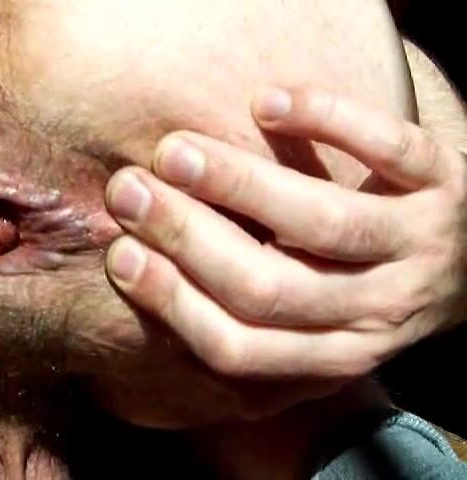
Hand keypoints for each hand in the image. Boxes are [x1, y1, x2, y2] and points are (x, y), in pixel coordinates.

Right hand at [104, 85, 466, 379]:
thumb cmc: (374, 285)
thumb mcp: (322, 317)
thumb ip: (256, 305)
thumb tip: (150, 263)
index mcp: (333, 351)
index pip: (239, 345)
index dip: (173, 302)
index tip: (120, 255)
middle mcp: (378, 311)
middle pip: (268, 287)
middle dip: (187, 237)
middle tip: (129, 191)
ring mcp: (419, 247)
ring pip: (321, 221)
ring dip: (239, 184)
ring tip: (175, 152)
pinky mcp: (449, 184)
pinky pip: (390, 149)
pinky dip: (327, 121)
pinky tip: (267, 104)